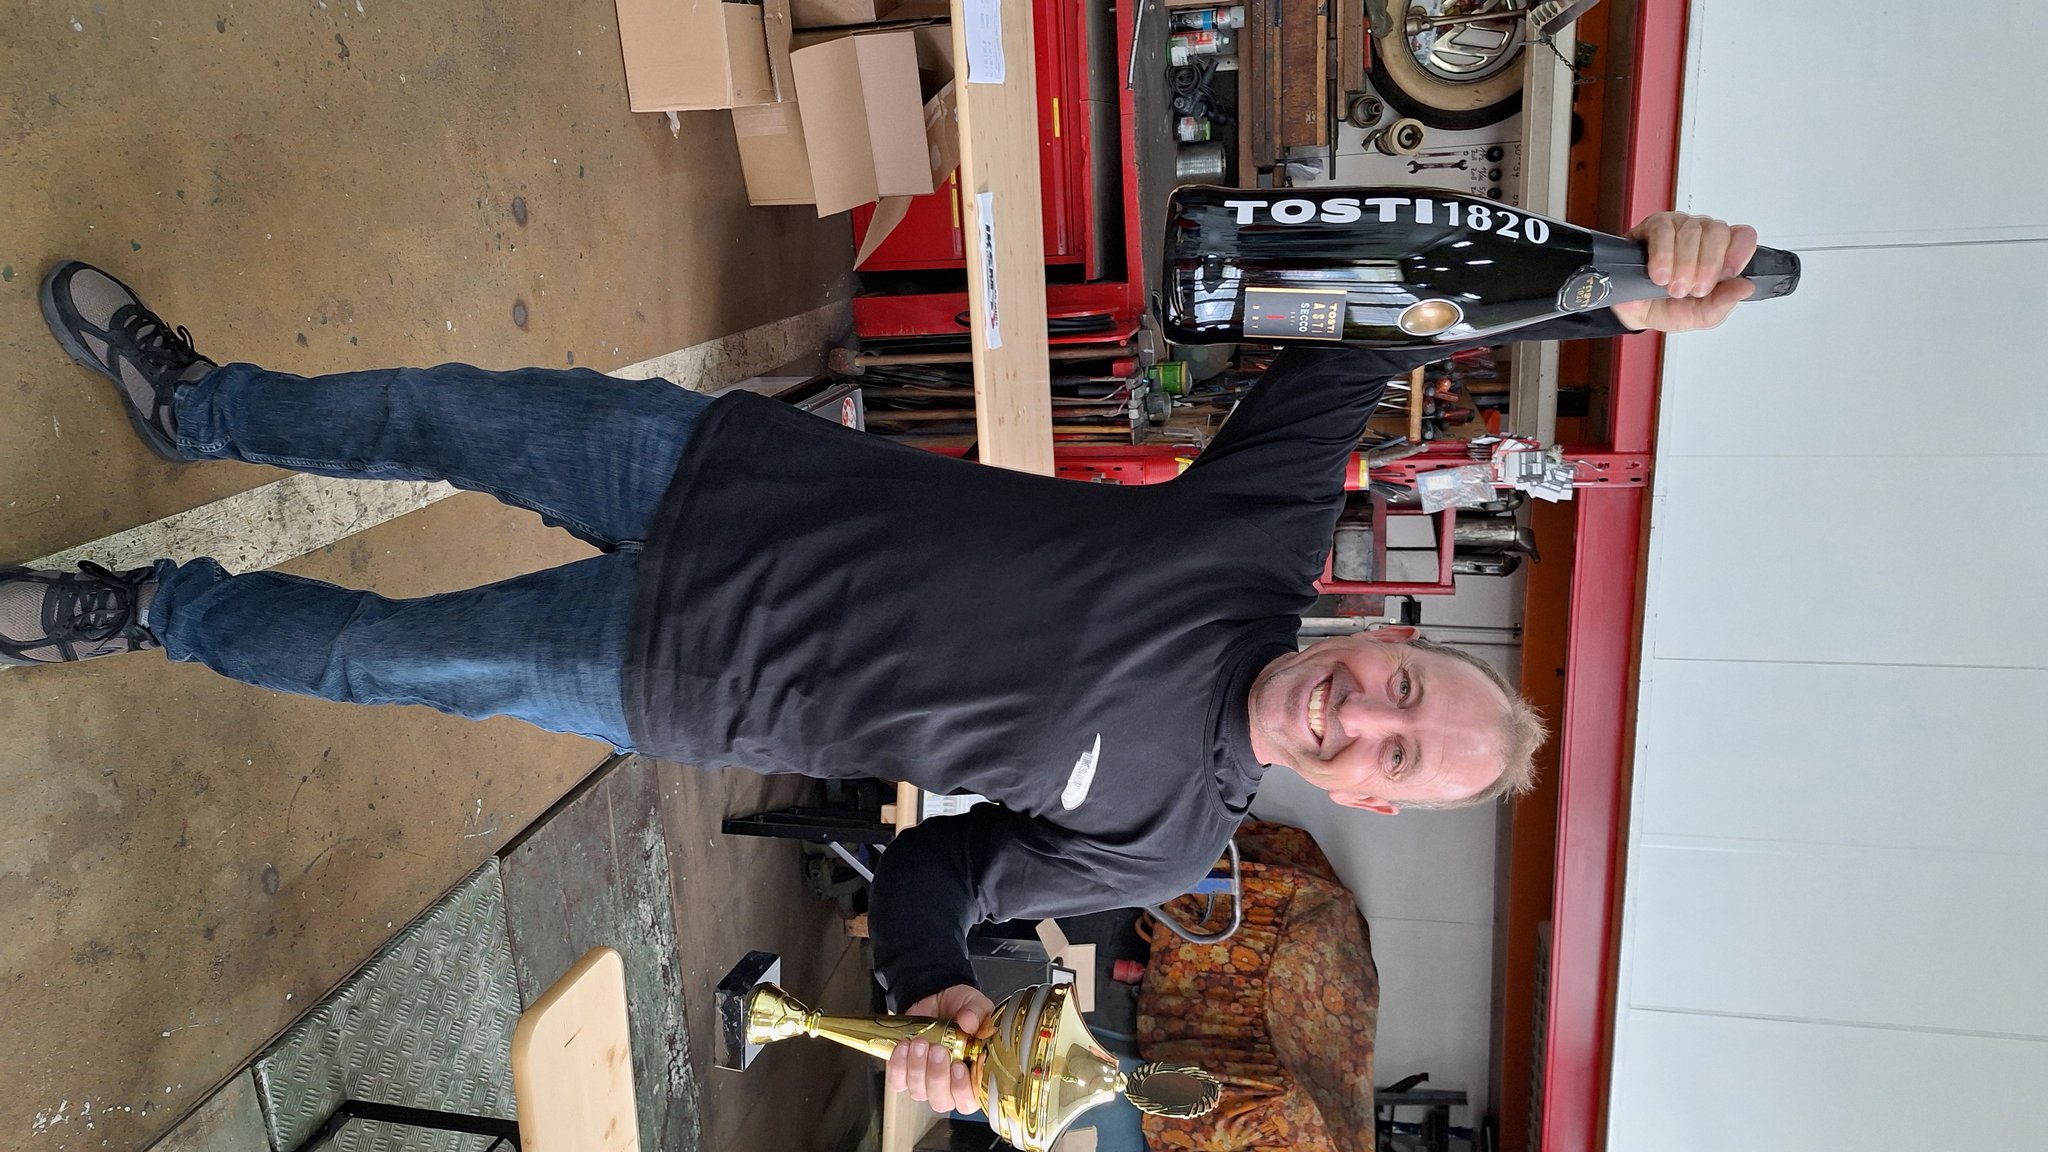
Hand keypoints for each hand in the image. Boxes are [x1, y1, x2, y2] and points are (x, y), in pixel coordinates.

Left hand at [886, 983, 995, 1115]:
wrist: (938, 1003)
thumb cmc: (962, 1011)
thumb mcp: (976, 1004)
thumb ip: (977, 1013)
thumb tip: (969, 1022)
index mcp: (974, 1076)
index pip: (968, 1101)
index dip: (962, 1091)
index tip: (958, 1066)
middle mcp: (950, 1086)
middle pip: (941, 1100)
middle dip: (937, 1076)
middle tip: (937, 1049)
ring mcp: (925, 1082)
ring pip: (918, 1091)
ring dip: (917, 1067)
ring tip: (921, 1042)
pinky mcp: (905, 1074)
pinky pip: (897, 1080)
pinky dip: (899, 1065)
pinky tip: (904, 1046)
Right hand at [1611, 211, 1759, 333]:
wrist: (1633, 312)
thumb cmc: (1667, 308)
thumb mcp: (1699, 315)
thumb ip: (1723, 302)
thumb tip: (1745, 287)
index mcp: (1720, 253)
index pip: (1742, 236)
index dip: (1739, 252)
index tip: (1727, 274)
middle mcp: (1703, 236)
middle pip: (1718, 232)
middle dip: (1706, 265)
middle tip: (1691, 289)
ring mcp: (1679, 227)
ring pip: (1692, 231)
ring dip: (1683, 264)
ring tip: (1670, 286)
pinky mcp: (1654, 226)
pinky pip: (1663, 231)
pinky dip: (1662, 255)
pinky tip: (1658, 274)